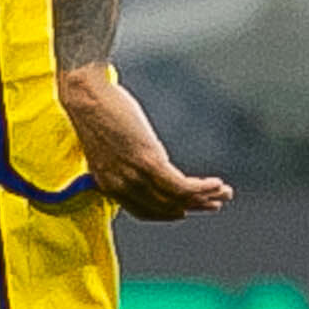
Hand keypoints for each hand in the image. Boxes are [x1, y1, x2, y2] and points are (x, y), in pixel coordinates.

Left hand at [58, 64, 231, 219]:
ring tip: (223, 194)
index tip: (184, 211)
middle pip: (165, 207)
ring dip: (205, 198)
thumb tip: (141, 159)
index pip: (143, 210)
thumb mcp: (106, 145)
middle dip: (193, 207)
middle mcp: (121, 186)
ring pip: (177, 198)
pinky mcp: (148, 161)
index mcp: (108, 184)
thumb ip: (121, 161)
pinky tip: (216, 183)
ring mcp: (134, 175)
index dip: (167, 213)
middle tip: (213, 204)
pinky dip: (203, 188)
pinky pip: (182, 186)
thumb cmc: (94, 111)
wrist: (84, 95)